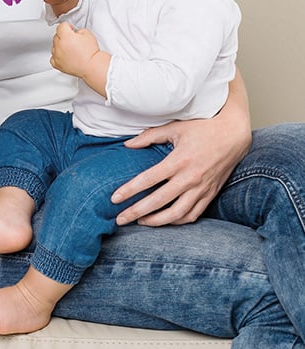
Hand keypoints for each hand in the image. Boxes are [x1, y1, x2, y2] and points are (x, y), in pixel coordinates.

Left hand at [50, 21, 98, 77]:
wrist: (92, 66)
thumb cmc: (91, 52)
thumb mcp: (87, 33)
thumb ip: (77, 30)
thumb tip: (73, 32)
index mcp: (66, 36)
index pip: (61, 26)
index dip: (68, 26)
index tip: (71, 29)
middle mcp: (59, 46)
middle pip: (56, 36)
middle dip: (64, 36)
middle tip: (72, 40)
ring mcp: (57, 55)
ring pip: (54, 46)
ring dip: (60, 46)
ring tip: (70, 49)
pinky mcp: (56, 64)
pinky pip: (53, 57)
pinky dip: (57, 55)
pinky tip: (64, 55)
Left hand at [111, 115, 250, 225]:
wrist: (234, 134)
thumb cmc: (203, 127)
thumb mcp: (175, 127)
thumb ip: (149, 136)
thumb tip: (128, 144)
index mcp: (179, 160)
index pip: (148, 180)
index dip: (129, 191)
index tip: (114, 199)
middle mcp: (190, 178)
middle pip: (158, 201)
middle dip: (136, 212)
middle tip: (120, 219)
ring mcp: (201, 188)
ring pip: (176, 214)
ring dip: (156, 221)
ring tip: (141, 222)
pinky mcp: (210, 194)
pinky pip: (193, 215)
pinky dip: (178, 221)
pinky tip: (166, 221)